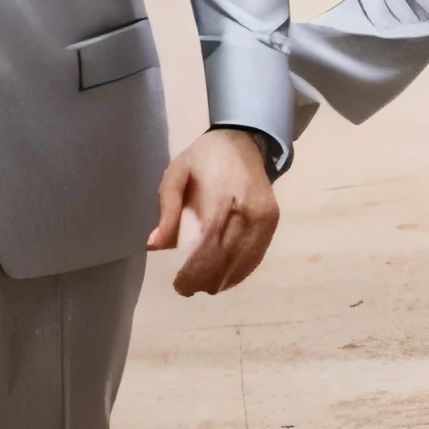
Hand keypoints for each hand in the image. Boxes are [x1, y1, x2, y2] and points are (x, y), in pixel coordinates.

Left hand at [149, 127, 279, 296]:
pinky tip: (224, 275)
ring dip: (223, 279)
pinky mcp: (273, 221)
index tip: (180, 285)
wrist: (243, 141)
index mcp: (222, 198)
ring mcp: (265, 217)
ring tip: (203, 284)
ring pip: (244, 262)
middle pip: (228, 260)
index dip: (195, 272)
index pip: (210, 248)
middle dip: (206, 280)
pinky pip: (257, 255)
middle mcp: (249, 211)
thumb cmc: (203, 159)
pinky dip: (240, 270)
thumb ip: (167, 208)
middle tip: (187, 288)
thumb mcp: (176, 173)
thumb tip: (155, 246)